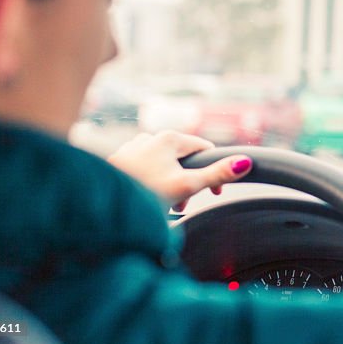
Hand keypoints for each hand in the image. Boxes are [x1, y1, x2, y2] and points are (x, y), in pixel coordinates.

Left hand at [107, 131, 251, 210]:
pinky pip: (145, 170)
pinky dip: (152, 183)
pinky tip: (146, 199)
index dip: (215, 171)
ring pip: (163, 165)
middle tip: (184, 206)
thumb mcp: (186, 186)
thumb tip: (245, 162)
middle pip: (183, 158)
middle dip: (189, 182)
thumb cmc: (143, 192)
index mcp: (169, 138)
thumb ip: (216, 174)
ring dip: (170, 184)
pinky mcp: (118, 162)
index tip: (213, 194)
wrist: (97, 204)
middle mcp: (150, 138)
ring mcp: (132, 148)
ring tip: (164, 206)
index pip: (205, 149)